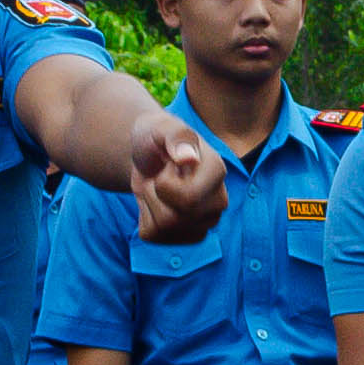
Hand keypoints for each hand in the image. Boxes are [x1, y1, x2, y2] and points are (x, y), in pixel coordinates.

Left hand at [126, 108, 227, 246]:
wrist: (149, 154)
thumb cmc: (156, 137)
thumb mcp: (161, 127)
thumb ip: (176, 137)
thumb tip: (188, 158)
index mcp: (217, 172)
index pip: (189, 199)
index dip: (163, 184)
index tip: (166, 165)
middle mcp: (218, 201)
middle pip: (174, 219)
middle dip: (154, 194)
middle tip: (158, 176)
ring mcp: (205, 222)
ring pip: (164, 230)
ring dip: (149, 205)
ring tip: (157, 187)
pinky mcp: (188, 235)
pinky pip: (155, 237)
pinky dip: (145, 218)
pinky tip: (155, 201)